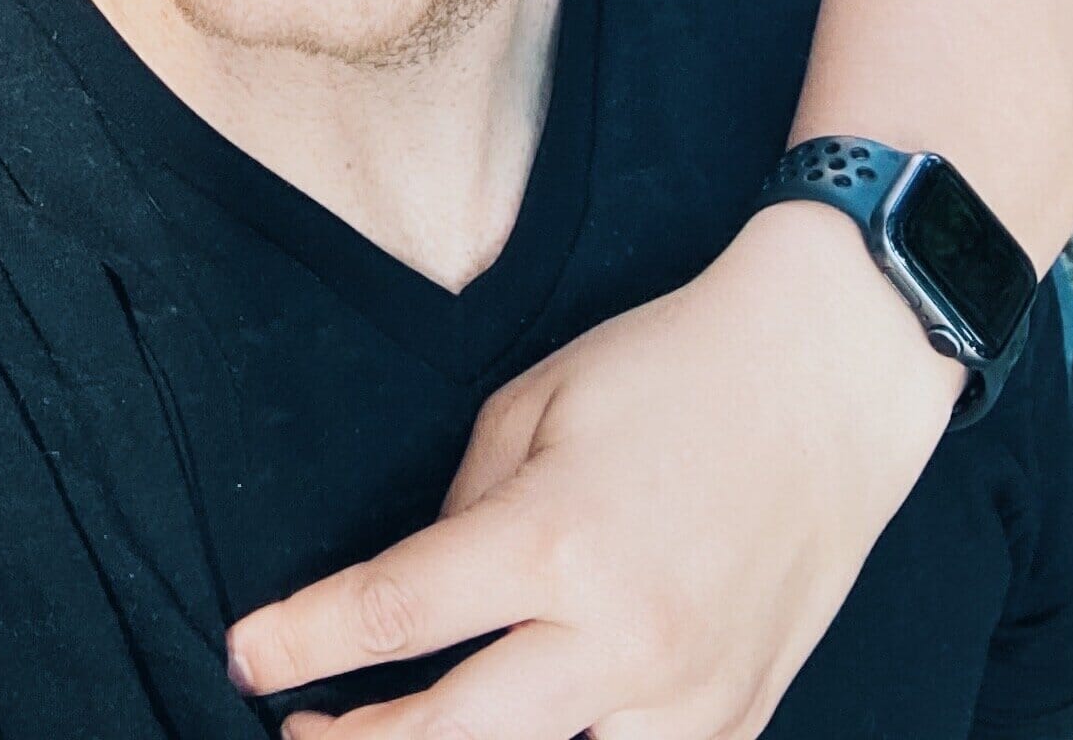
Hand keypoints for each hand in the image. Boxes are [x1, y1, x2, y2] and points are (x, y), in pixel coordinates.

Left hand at [226, 200, 961, 739]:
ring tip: (393, 739)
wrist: (826, 378)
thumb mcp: (531, 405)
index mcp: (554, 539)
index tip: (246, 658)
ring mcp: (687, 695)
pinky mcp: (739, 722)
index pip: (398, 613)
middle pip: (453, 739)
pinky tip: (521, 734)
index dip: (306, 642)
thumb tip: (417, 599)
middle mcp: (622, 636)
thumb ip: (464, 512)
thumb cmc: (669, 370)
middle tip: (297, 736)